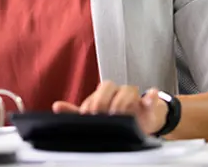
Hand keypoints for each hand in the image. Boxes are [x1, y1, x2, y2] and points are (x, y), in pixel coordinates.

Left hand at [52, 81, 167, 135]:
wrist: (143, 121)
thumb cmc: (117, 118)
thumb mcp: (95, 117)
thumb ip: (75, 113)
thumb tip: (56, 106)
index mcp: (104, 94)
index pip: (94, 94)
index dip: (90, 105)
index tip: (88, 117)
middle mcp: (117, 92)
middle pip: (108, 86)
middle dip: (103, 102)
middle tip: (102, 116)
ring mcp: (134, 98)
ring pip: (128, 90)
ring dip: (123, 103)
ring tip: (120, 116)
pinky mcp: (149, 104)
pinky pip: (151, 97)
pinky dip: (150, 97)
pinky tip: (149, 97)